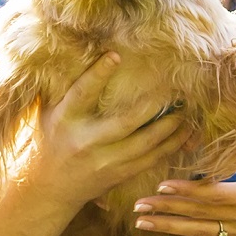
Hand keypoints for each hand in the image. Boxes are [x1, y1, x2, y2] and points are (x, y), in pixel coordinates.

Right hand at [21, 53, 188, 215]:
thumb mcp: (49, 111)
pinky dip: (171, 145)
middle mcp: (86, 142)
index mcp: (65, 120)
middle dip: (153, 105)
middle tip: (174, 88)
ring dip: (171, 126)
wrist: (50, 187)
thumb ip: (65, 86)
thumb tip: (79, 49)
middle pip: (125, 122)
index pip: (82, 94)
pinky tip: (185, 132)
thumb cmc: (51, 138)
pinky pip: (151, 159)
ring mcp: (105, 161)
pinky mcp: (120, 174)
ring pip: (146, 143)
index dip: (98, 74)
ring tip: (186, 109)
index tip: (115, 55)